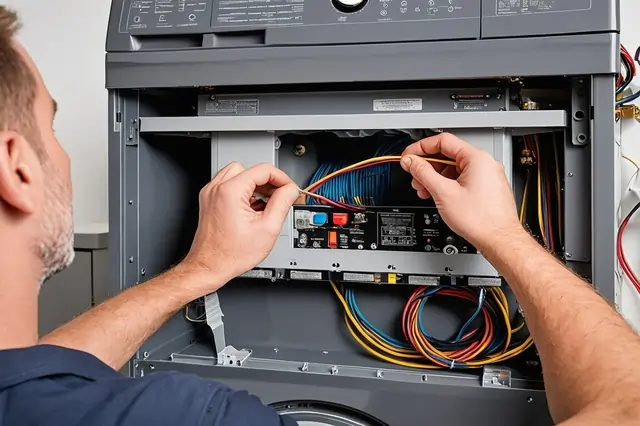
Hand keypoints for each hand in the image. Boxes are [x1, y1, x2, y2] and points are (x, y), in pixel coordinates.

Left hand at [182, 162, 298, 288]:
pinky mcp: (209, 200)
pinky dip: (243, 191)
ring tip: (265, 203)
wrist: (209, 266)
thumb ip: (282, 204)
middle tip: (279, 196)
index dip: (282, 178)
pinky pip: (229, 185)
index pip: (263, 170)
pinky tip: (252, 207)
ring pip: (239, 174)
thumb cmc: (230, 254)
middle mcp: (217, 188)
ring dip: (255, 185)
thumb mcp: (267, 229)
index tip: (289, 189)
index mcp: (230, 191)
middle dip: (268, 182)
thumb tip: (290, 190)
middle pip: (250, 169)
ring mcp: (211, 193)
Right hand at [400, 133, 521, 248]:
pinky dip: (447, 185)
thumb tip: (411, 162)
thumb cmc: (481, 220)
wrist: (499, 240)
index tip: (409, 156)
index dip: (421, 148)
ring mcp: (487, 176)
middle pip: (448, 155)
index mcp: (476, 158)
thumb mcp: (443, 192)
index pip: (443, 141)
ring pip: (454, 168)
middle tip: (414, 176)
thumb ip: (423, 173)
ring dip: (435, 177)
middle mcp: (484, 164)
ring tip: (424, 190)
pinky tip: (438, 195)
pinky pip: (462, 179)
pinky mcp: (487, 188)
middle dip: (427, 166)